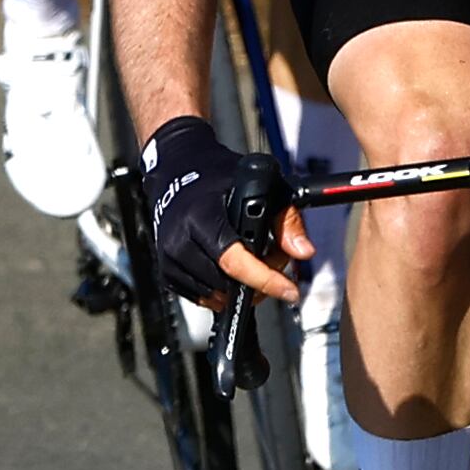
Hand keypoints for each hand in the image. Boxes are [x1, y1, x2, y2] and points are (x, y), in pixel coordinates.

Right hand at [141, 115, 299, 302]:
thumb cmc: (220, 178)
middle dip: (259, 282)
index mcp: (201, 214)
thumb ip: (286, 220)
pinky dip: (222, 292)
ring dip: (241, 289)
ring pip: (215, 294)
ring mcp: (168, 257)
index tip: (289, 291)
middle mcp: (179, 238)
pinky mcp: (165, 270)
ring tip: (254, 264)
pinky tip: (233, 272)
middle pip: (227, 282)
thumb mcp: (263, 187)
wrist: (178, 172)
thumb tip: (304, 252)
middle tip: (275, 262)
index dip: (265, 279)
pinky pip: (200, 297)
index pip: (233, 259)